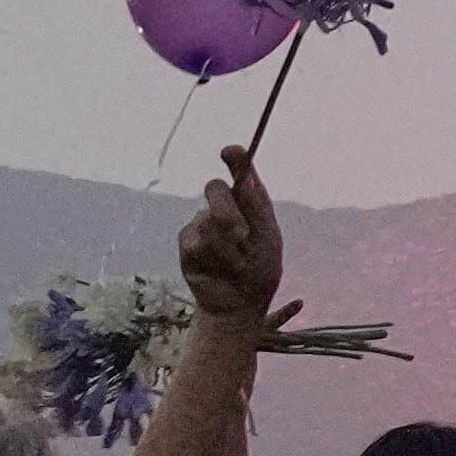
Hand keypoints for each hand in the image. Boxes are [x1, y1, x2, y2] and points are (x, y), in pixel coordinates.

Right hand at [175, 148, 283, 334]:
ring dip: (227, 247)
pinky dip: (213, 258)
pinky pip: (195, 242)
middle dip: (227, 211)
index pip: (240, 172)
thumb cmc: (260, 270)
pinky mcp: (187, 243)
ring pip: (206, 221)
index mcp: (248, 202)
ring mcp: (202, 224)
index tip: (230, 152)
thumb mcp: (267, 238)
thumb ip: (257, 207)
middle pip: (215, 188)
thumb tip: (247, 177)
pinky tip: (219, 269)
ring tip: (237, 264)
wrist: (240, 304)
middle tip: (242, 235)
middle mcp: (223, 208)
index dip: (235, 159)